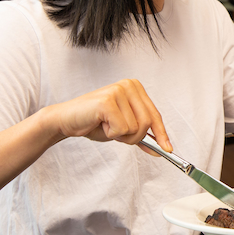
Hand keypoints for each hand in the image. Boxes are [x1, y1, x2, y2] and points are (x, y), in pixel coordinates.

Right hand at [47, 79, 171, 150]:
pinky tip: (99, 124)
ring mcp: (118, 91)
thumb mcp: (123, 128)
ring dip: (120, 135)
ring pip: (135, 128)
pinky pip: (121, 129)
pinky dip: (111, 134)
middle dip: (133, 137)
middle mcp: (129, 85)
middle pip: (148, 123)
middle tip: (115, 132)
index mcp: (136, 87)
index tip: (167, 149)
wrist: (66, 120)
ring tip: (106, 126)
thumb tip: (163, 148)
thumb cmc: (94, 122)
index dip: (161, 134)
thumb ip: (142, 135)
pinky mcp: (108, 101)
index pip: (155, 115)